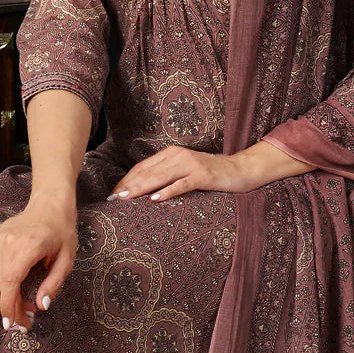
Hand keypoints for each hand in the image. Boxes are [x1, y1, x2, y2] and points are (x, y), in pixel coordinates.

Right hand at [0, 192, 77, 331]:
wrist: (49, 206)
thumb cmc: (62, 232)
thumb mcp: (67, 260)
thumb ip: (53, 284)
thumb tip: (40, 306)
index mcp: (28, 246)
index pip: (10, 283)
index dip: (9, 307)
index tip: (12, 325)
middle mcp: (7, 242)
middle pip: (1, 285)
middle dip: (13, 303)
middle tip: (30, 310)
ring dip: (6, 292)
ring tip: (23, 295)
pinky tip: (14, 279)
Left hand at [107, 145, 263, 202]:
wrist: (240, 170)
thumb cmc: (211, 173)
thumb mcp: (185, 170)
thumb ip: (167, 174)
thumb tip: (144, 189)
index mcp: (172, 153)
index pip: (143, 166)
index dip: (127, 179)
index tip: (114, 192)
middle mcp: (179, 156)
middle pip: (148, 171)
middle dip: (129, 185)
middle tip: (114, 198)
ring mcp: (191, 165)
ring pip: (160, 177)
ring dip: (141, 188)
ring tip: (126, 198)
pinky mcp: (202, 176)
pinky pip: (181, 185)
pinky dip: (167, 192)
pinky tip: (155, 199)